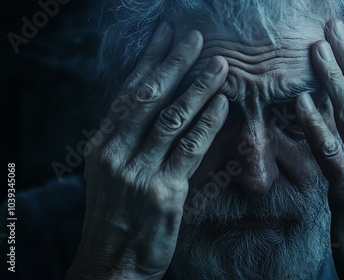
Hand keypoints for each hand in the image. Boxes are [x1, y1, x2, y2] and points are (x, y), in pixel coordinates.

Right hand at [67, 23, 228, 278]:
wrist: (111, 266)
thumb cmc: (115, 218)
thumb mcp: (110, 175)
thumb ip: (128, 142)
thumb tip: (155, 109)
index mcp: (102, 145)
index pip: (128, 93)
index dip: (148, 61)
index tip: (164, 36)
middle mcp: (116, 154)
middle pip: (149, 98)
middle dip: (174, 64)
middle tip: (195, 38)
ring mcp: (138, 173)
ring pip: (171, 119)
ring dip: (197, 88)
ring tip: (218, 66)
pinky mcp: (164, 193)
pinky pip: (189, 150)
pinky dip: (207, 124)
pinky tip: (221, 105)